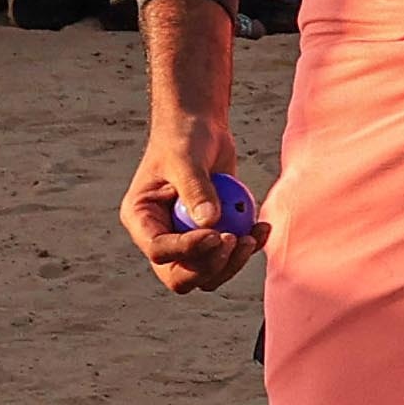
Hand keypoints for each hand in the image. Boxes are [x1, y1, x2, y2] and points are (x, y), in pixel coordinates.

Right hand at [122, 117, 263, 294]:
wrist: (201, 129)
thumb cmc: (184, 138)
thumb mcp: (186, 159)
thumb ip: (196, 189)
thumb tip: (210, 223)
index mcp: (142, 219)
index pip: (159, 250)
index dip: (187, 250)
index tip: (216, 234)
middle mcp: (162, 234)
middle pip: (181, 275)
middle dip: (210, 266)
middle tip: (234, 240)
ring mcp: (188, 237)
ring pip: (208, 274)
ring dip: (233, 262)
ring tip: (252, 236)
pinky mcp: (213, 234)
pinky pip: (229, 256)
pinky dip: (248, 249)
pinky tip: (262, 229)